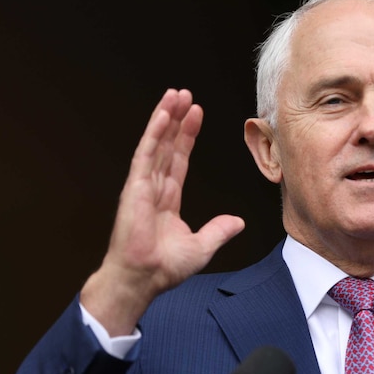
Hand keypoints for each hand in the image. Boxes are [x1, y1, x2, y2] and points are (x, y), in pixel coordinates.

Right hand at [81, 89, 244, 334]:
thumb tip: (238, 222)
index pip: (179, 160)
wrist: (143, 278)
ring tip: (175, 94)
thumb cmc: (164, 268)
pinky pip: (146, 154)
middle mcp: (154, 188)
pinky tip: (163, 115)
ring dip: (166, 117)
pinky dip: (154, 133)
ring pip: (156, 143)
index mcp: (167, 199)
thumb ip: (218, 230)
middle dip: (177, 120)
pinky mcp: (135, 187)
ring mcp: (143, 185)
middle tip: (185, 95)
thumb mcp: (202, 247)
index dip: (187, 137)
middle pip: (168, 146)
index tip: (196, 116)